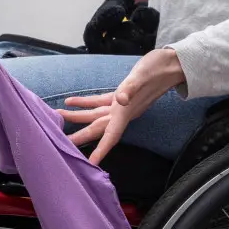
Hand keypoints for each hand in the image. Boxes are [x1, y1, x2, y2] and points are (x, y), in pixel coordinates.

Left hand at [57, 48, 186, 164]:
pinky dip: (85, 102)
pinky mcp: (121, 94)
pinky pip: (99, 102)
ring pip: (94, 115)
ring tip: (57, 118)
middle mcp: (122, 112)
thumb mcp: (142, 76)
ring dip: (76, 117)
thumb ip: (130, 89)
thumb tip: (120, 100)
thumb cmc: (158, 69)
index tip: (90, 164)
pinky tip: (72, 102)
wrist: (171, 64)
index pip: (110, 135)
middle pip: (97, 129)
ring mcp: (121, 105)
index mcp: (126, 111)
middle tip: (60, 145)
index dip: (100, 150)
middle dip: (79, 137)